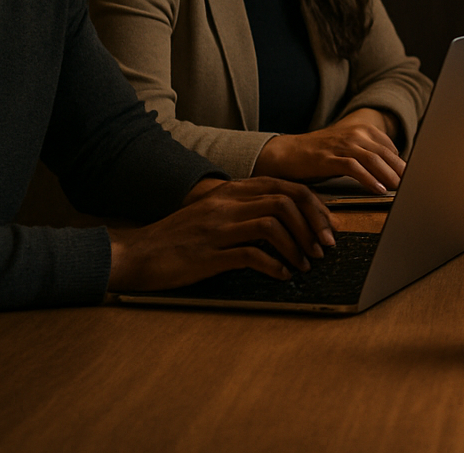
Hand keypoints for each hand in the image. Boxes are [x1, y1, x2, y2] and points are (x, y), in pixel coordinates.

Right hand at [107, 177, 335, 290]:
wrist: (135, 255)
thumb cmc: (178, 238)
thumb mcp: (213, 213)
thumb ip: (245, 210)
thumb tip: (287, 222)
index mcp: (231, 191)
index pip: (285, 186)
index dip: (314, 205)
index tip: (328, 225)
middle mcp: (227, 204)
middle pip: (285, 200)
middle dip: (313, 224)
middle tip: (325, 246)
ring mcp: (217, 228)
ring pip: (272, 224)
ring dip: (297, 245)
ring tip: (306, 264)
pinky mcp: (209, 254)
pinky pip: (251, 255)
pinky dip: (275, 265)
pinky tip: (283, 275)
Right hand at [253, 110, 405, 193]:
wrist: (286, 152)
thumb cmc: (319, 155)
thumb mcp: (348, 150)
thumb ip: (369, 156)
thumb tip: (393, 172)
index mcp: (363, 130)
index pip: (391, 149)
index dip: (403, 165)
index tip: (413, 180)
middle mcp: (355, 134)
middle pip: (386, 154)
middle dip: (402, 172)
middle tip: (413, 187)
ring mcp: (342, 145)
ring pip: (374, 159)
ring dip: (390, 176)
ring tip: (400, 190)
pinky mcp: (329, 158)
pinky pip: (354, 168)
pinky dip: (369, 179)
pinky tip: (378, 189)